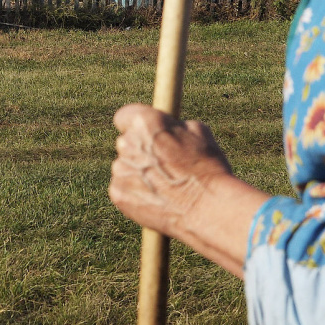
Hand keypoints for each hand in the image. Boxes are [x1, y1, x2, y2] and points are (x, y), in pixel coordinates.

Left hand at [111, 104, 268, 276]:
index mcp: (144, 123)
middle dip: (140, 150)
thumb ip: (174, 126)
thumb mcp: (199, 132)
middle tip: (163, 163)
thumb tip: (168, 127)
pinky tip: (157, 197)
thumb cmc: (207, 167)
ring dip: (138, 171)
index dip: (137, 125)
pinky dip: (135, 192)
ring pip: (125, 166)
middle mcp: (127, 144)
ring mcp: (120, 170)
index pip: (124, 116)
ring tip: (165, 184)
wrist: (206, 208)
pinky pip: (123, 187)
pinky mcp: (117, 194)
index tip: (146, 133)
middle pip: (126, 142)